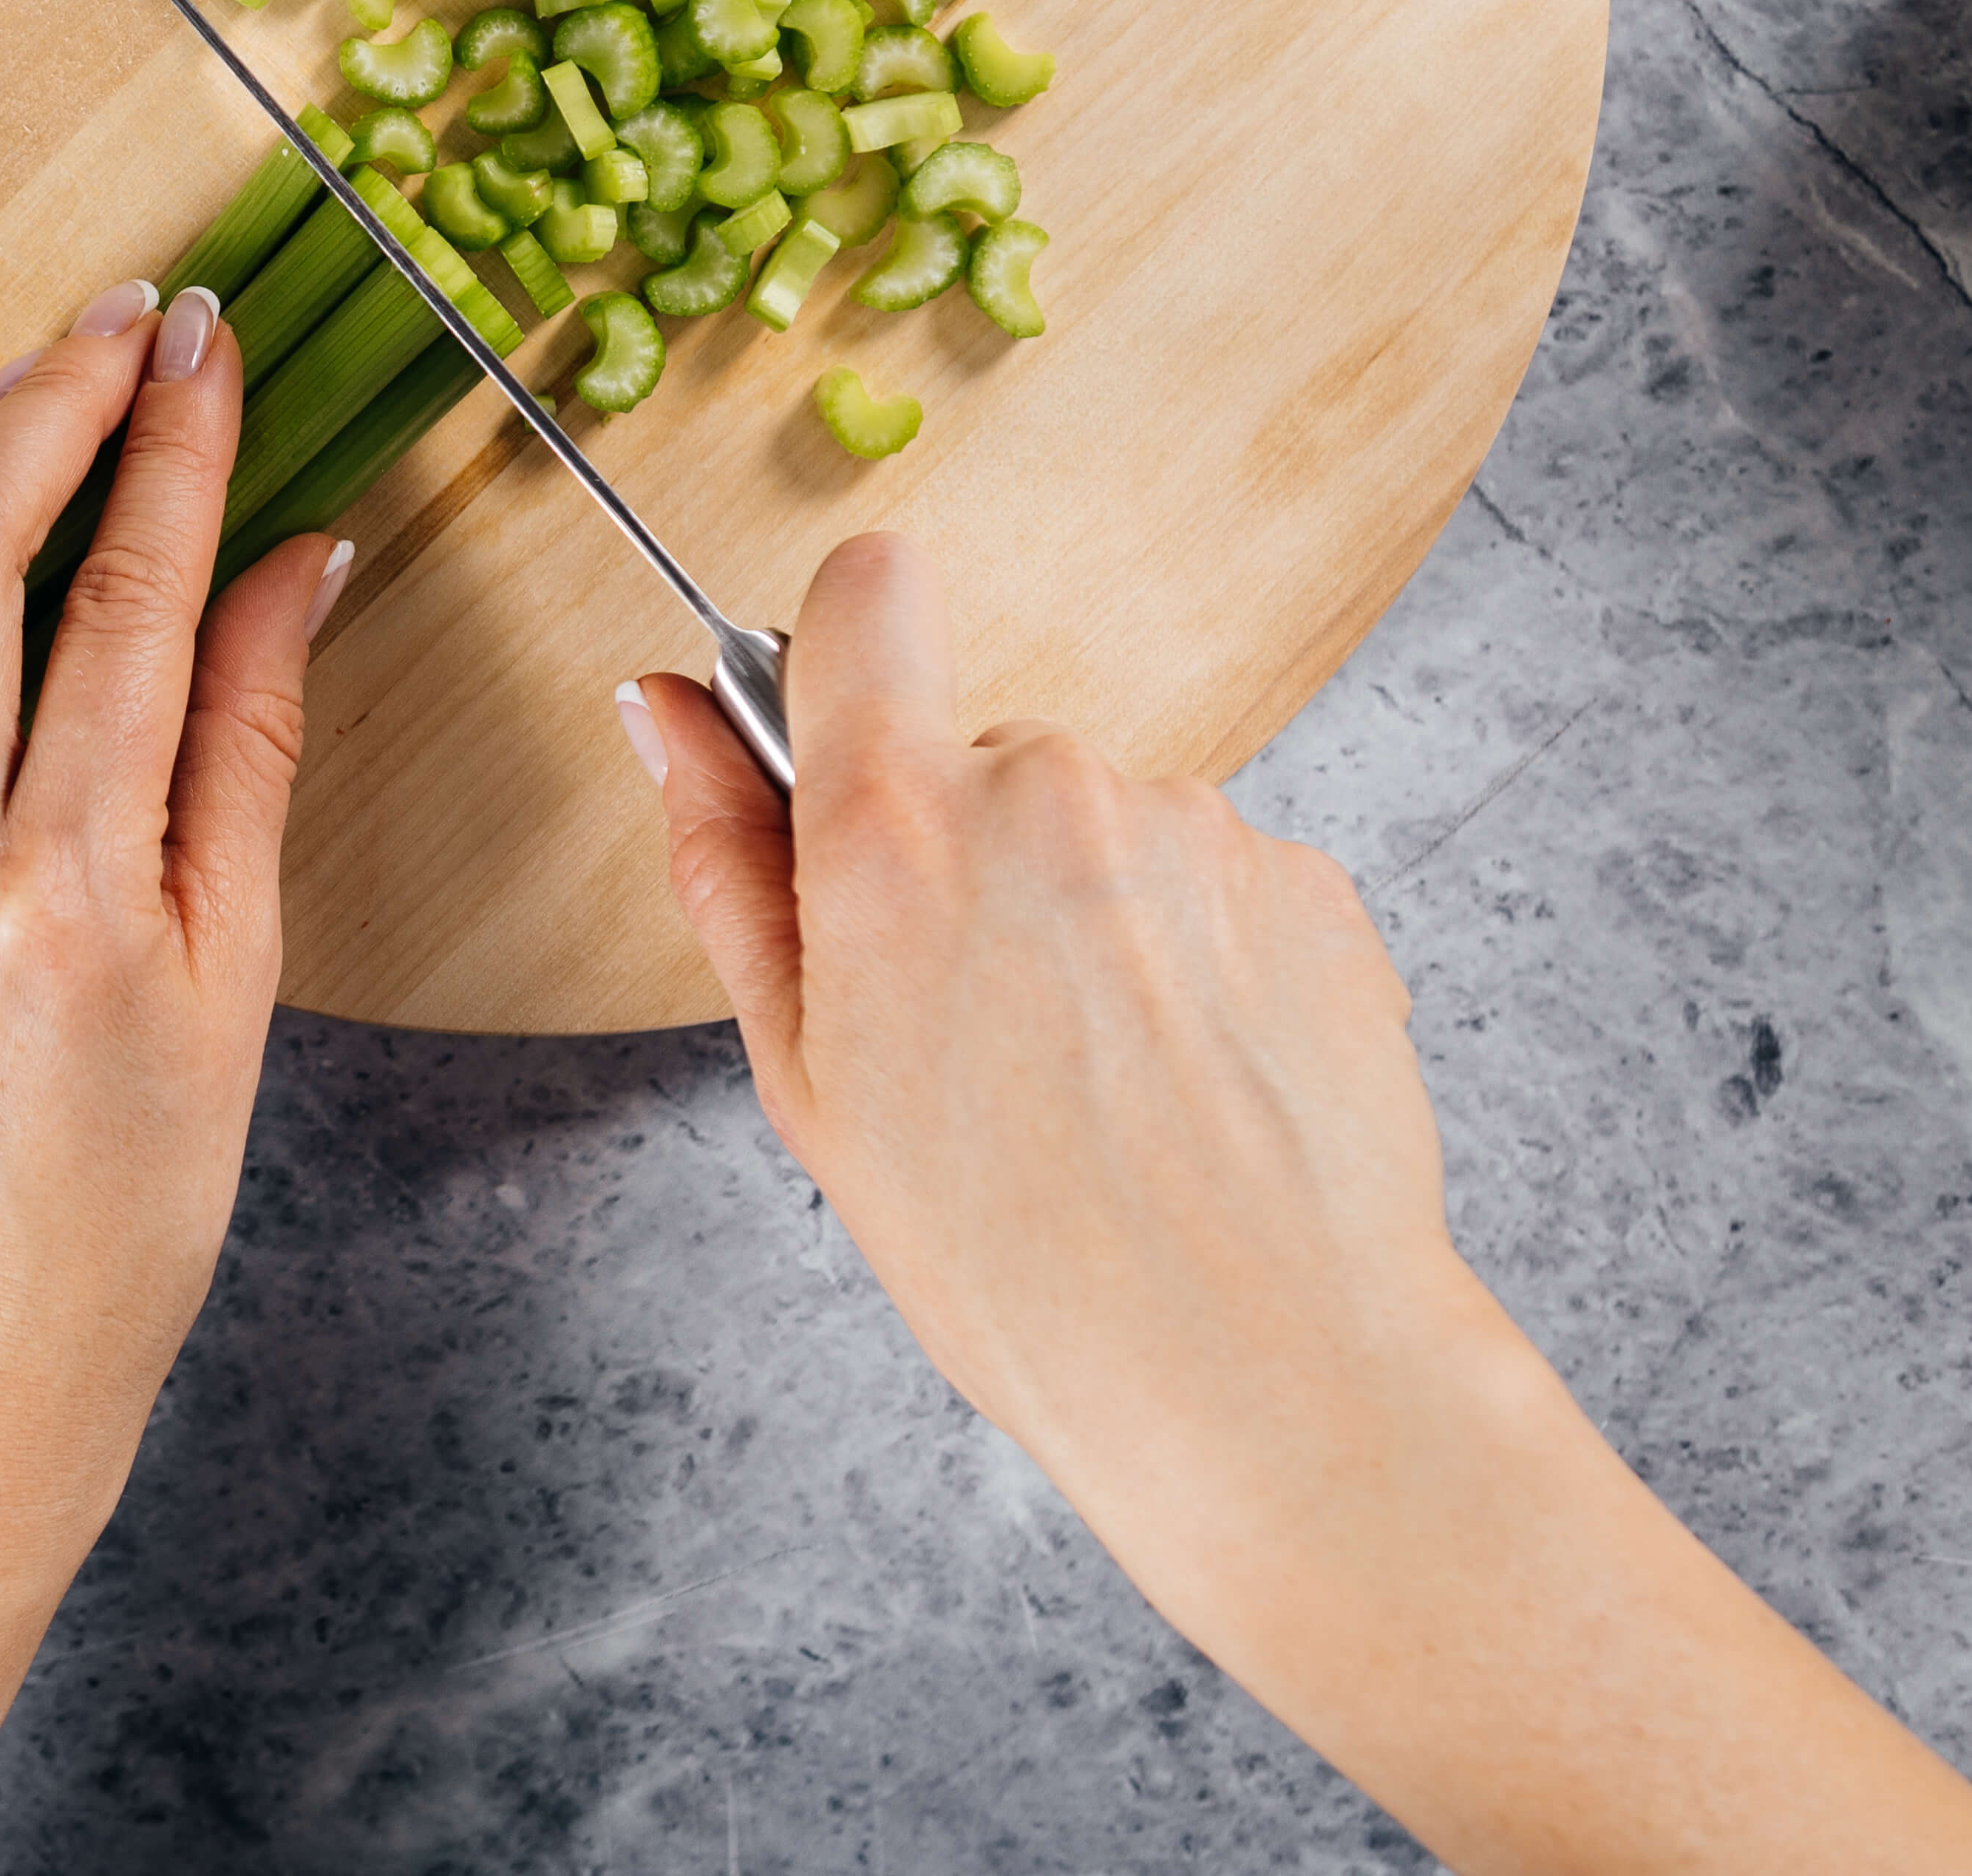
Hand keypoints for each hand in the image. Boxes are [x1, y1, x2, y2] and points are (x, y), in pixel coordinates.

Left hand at [0, 276, 336, 1874]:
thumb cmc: (125, 1213)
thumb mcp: (232, 989)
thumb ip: (250, 755)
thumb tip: (297, 561)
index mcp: (70, 901)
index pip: (125, 603)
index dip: (175, 449)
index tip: (211, 346)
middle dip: (52, 402)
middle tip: (129, 323)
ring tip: (34, 382)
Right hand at [631, 533, 1487, 1547]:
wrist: (1265, 1374)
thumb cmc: (1021, 1264)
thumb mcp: (808, 1082)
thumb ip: (728, 868)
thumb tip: (663, 715)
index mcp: (899, 832)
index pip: (866, 596)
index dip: (846, 652)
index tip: (848, 749)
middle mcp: (1053, 792)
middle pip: (986, 759)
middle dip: (971, 863)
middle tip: (986, 1041)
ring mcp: (1197, 832)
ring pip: (1106, 833)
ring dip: (1092, 922)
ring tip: (1105, 1093)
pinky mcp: (1308, 884)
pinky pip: (1215, 886)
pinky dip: (1198, 965)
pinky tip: (1195, 1093)